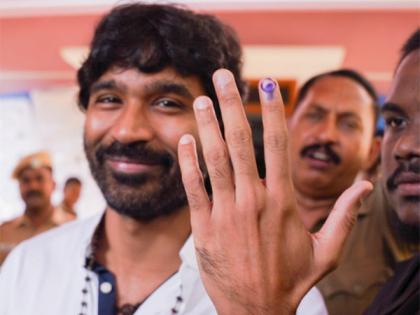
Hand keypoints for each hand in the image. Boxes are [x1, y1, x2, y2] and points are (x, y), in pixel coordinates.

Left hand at [178, 69, 372, 314]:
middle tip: (222, 76)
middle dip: (231, 105)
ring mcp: (226, 214)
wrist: (255, 313)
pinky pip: (194, 188)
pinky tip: (184, 140)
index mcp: (283, 202)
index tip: (265, 85)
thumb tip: (363, 187)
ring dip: (206, 126)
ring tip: (200, 100)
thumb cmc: (290, 281)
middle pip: (241, 142)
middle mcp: (253, 201)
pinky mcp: (204, 228)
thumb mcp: (327, 252)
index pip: (278, 145)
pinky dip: (188, 162)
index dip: (272, 111)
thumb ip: (345, 217)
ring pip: (214, 160)